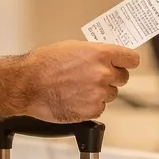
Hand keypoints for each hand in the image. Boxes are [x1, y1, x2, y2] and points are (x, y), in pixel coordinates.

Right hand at [0, 41, 140, 136]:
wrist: (27, 84)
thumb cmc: (44, 64)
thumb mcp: (73, 48)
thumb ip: (95, 54)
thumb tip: (107, 58)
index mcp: (101, 54)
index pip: (131, 59)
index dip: (127, 62)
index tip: (125, 64)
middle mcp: (103, 73)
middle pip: (123, 78)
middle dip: (111, 78)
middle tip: (94, 78)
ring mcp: (99, 93)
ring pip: (110, 94)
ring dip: (99, 93)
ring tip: (78, 88)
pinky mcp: (92, 110)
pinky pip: (99, 108)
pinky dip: (90, 106)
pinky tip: (75, 99)